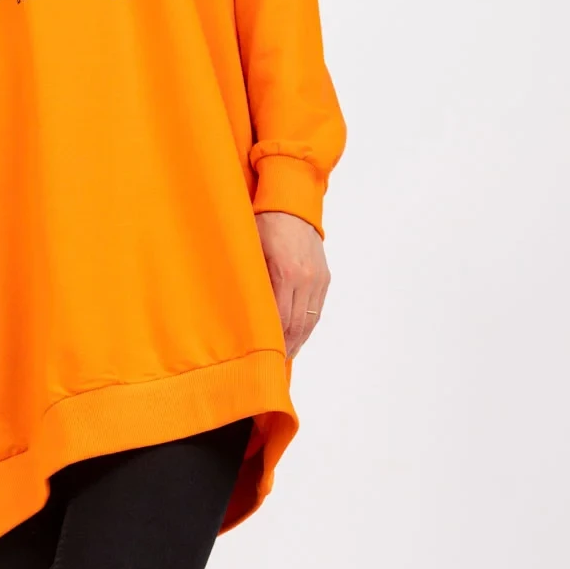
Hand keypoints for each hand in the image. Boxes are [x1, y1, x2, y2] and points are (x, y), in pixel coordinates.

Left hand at [254, 211, 329, 359]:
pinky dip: (307, 326)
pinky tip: (298, 337)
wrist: (291, 205)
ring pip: (309, 320)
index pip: (280, 318)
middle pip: (297, 324)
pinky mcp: (325, 277)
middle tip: (272, 363)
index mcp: (285, 273)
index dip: (272, 341)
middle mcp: (306, 278)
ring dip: (298, 340)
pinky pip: (317, 310)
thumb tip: (244, 315)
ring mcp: (318, 278)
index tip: (263, 357)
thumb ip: (252, 283)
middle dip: (285, 347)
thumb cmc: (263, 226)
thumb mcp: (250, 252)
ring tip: (285, 355)